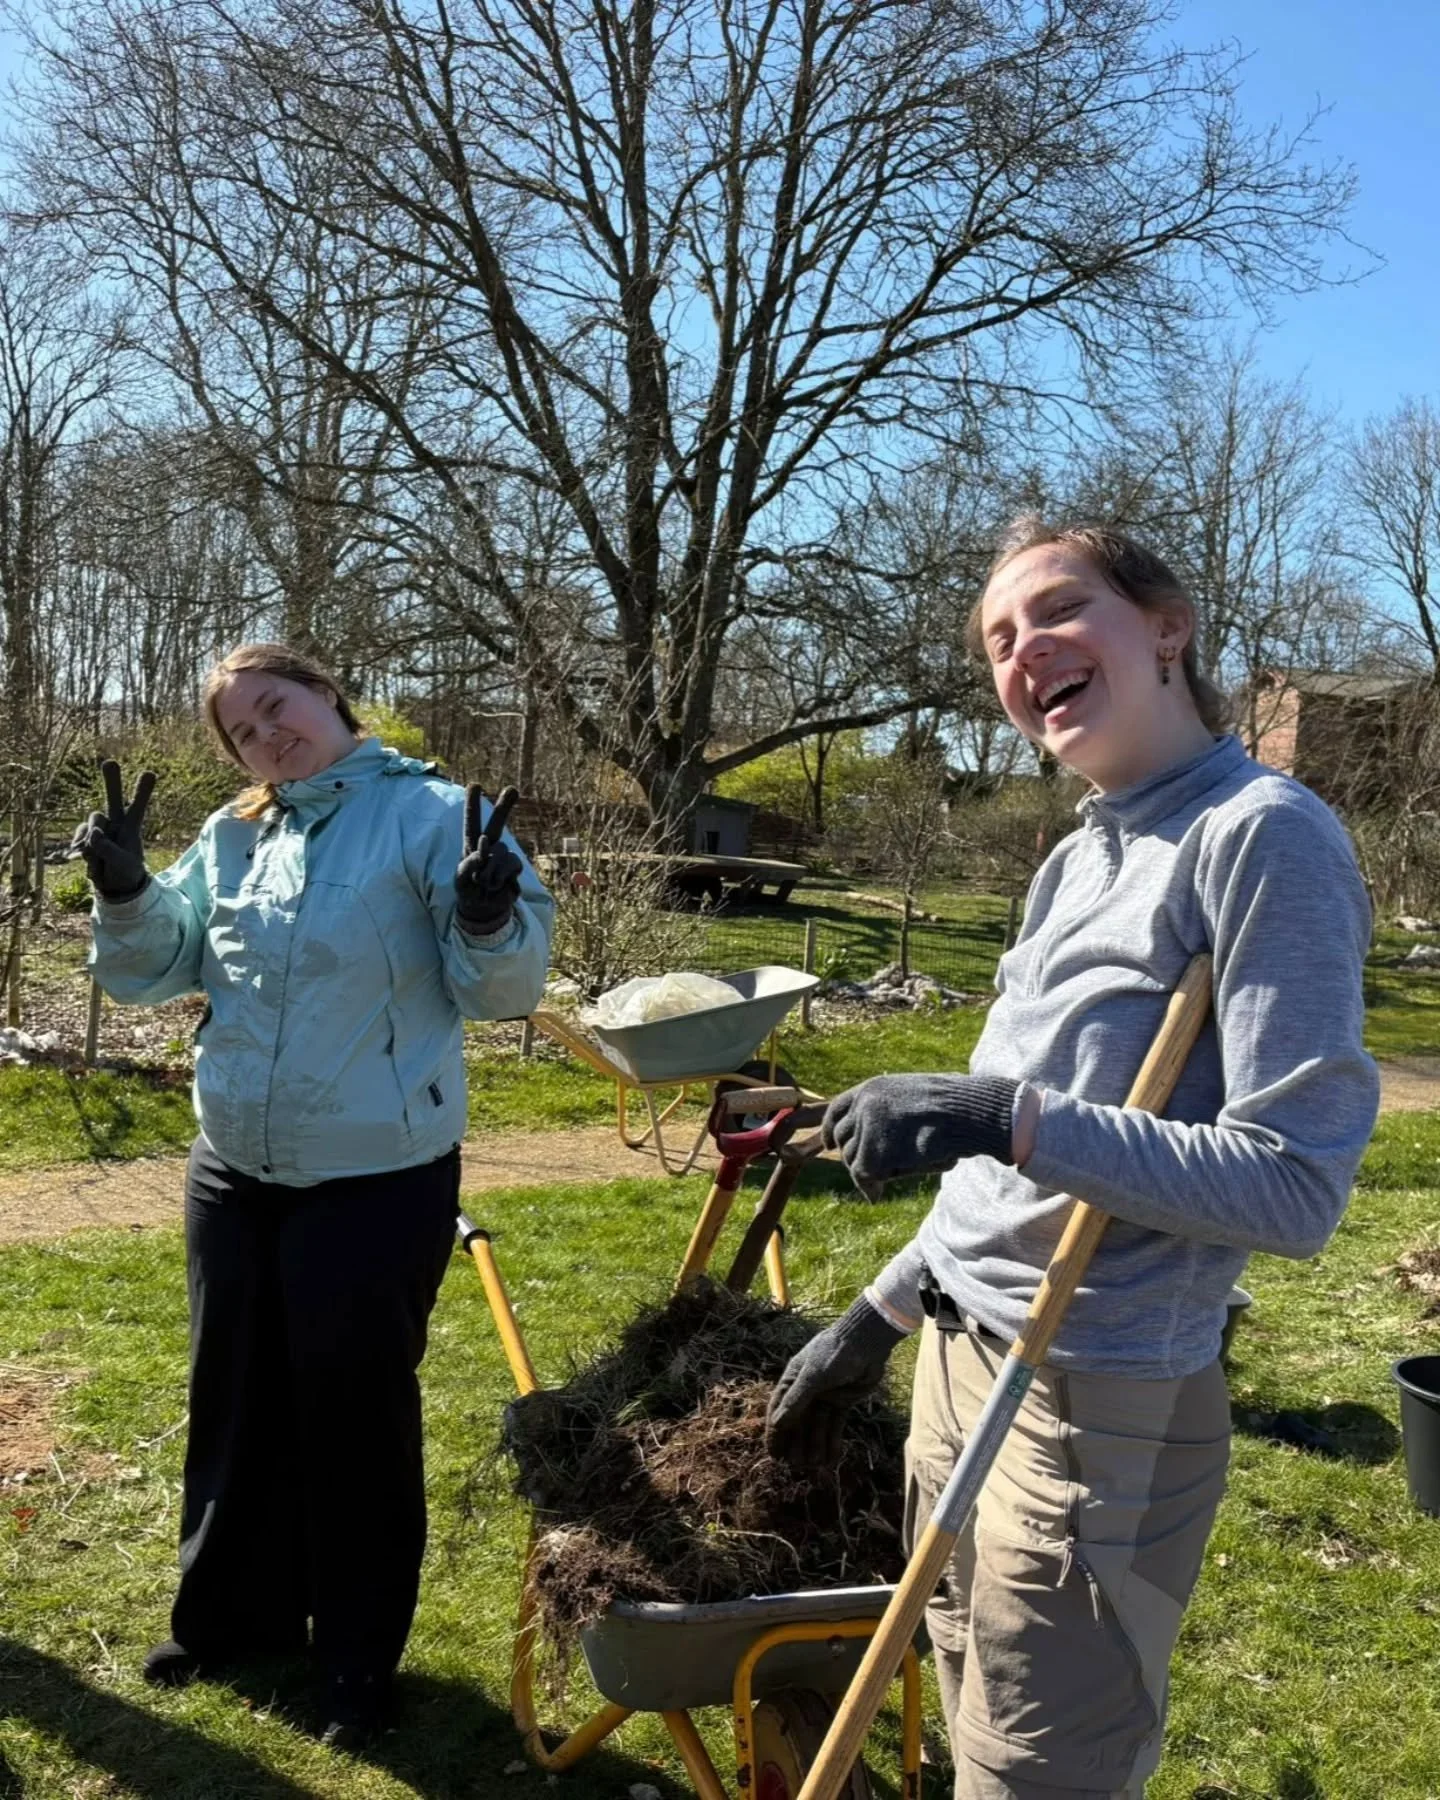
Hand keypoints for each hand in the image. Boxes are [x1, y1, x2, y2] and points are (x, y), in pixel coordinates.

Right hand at [69, 759, 155, 900]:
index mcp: (131, 827)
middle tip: (110, 762)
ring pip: (93, 821)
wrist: (113, 884)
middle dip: (112, 781)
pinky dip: (81, 846)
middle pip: (112, 798)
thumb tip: (94, 834)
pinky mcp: (86, 836)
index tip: (150, 773)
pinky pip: (80, 835)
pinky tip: (83, 856)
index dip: (142, 792)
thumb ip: (108, 849)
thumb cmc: (126, 871)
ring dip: (93, 839)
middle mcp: (115, 823)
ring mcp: (99, 828)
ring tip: (100, 858)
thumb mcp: (122, 864)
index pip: (137, 807)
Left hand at [455, 784, 522, 935]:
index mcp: (471, 845)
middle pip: (496, 823)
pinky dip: (502, 876)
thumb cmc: (467, 890)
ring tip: (485, 883)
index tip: (475, 785)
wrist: (484, 908)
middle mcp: (489, 846)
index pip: (471, 822)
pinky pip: (512, 865)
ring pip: (502, 852)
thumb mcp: (460, 880)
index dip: (473, 804)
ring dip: (492, 870)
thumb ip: (467, 864)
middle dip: (504, 806)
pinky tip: (497, 885)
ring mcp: (503, 856)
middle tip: (512, 789)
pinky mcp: (513, 868)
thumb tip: (483, 849)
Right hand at [765, 1295, 907, 1466]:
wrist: (866, 1342)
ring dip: (815, 1445)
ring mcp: (825, 1397)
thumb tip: (777, 1424)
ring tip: (814, 1465)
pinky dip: (833, 1440)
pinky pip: (835, 1425)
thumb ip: (796, 1400)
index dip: (775, 1433)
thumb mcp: (812, 1377)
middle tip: (796, 1465)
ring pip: (817, 1426)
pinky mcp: (842, 1402)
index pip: (779, 1410)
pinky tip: (831, 1457)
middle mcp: (807, 1390)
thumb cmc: (834, 1353)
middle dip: (797, 1443)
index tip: (774, 1455)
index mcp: (793, 1380)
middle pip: (798, 1422)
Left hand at [823, 1073, 1018, 1198]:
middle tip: (868, 1174)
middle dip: (852, 1157)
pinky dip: (869, 1188)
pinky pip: (863, 1176)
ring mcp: (868, 1126)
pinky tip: (877, 1195)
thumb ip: (892, 1111)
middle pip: (842, 1138)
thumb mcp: (916, 1098)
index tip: (828, 1145)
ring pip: (852, 1159)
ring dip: (867, 1173)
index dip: (830, 1129)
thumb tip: (878, 1134)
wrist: (969, 1113)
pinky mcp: (875, 1151)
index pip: (837, 1108)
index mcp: (873, 1088)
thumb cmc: (956, 1107)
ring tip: (887, 1178)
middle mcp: (864, 1104)